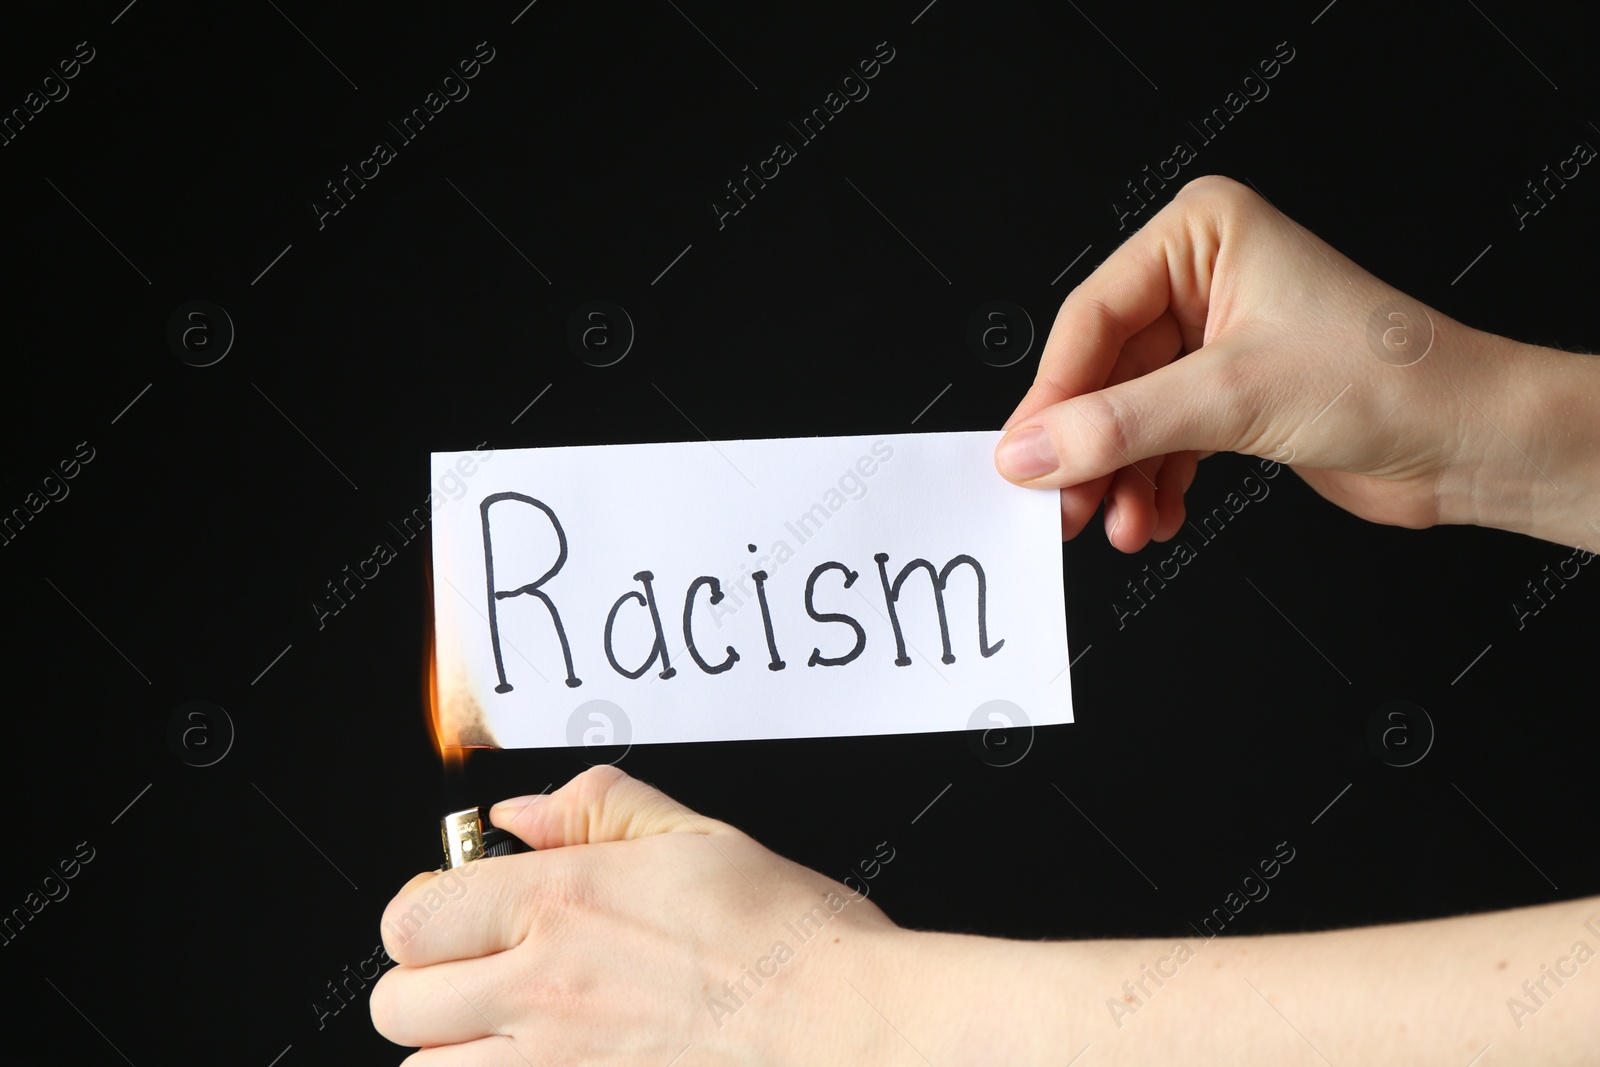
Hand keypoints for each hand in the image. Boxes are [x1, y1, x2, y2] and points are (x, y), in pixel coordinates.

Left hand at [369, 766, 945, 1063]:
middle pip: (398, 1004)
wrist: (854, 1031)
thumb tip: (522, 814)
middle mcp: (543, 990)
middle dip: (427, 984)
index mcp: (563, 904)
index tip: (463, 907)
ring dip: (456, 1052)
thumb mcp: (701, 839)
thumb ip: (599, 811)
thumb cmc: (794, 944)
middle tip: (482, 969)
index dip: (428, 910)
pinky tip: (549, 1061)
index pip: (413, 917)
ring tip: (514, 1031)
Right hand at [994, 174, 1599, 551]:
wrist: (1472, 440)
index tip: (1023, 457)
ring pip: (1127, 415)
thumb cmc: (1394, 379)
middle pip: (1104, 371)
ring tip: (1121, 526)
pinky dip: (1152, 485)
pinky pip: (1159, 440)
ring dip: (1120, 478)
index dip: (1054, 394)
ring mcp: (1215, 339)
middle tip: (1061, 505)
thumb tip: (1031, 451)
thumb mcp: (1233, 398)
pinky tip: (1155, 519)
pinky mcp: (1228, 395)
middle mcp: (1204, 278)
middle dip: (1088, 448)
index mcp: (1203, 235)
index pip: (1094, 316)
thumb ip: (1119, 426)